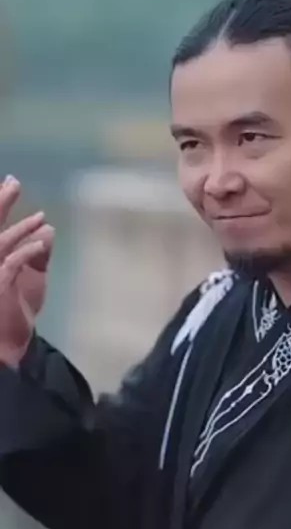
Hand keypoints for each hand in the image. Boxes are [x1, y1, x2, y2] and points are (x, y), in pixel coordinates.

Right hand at [0, 176, 54, 365]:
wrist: (7, 348)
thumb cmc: (14, 313)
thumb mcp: (32, 279)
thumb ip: (38, 255)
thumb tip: (48, 229)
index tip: (10, 181)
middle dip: (0, 203)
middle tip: (13, 181)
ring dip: (20, 228)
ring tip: (40, 216)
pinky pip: (10, 263)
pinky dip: (27, 251)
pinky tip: (40, 242)